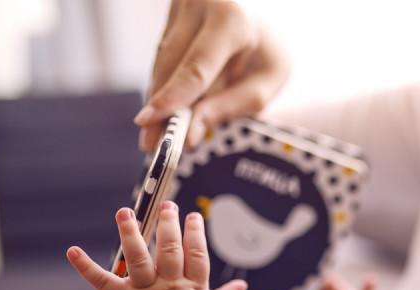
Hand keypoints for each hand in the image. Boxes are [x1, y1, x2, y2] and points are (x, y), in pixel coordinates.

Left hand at [66, 201, 247, 289]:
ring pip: (139, 257)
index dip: (195, 234)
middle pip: (170, 249)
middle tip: (166, 205)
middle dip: (168, 225)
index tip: (193, 216)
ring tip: (125, 212)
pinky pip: (103, 282)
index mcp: (192, 288)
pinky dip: (86, 267)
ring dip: (130, 233)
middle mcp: (170, 285)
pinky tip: (73, 251)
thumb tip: (242, 285)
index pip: (196, 254)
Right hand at [134, 0, 289, 149]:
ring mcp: (182, 4)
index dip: (173, 98)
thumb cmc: (268, 49)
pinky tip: (165, 109)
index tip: (151, 121)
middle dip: (160, 109)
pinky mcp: (171, 12)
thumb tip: (191, 132)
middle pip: (171, 65)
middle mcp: (201, 4)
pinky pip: (163, 55)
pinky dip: (165, 84)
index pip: (196, 67)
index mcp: (232, 20)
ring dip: (158, 100)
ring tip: (152, 137)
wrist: (265, 11)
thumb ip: (233, 105)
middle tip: (151, 145)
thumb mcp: (267, 80)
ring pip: (162, 61)